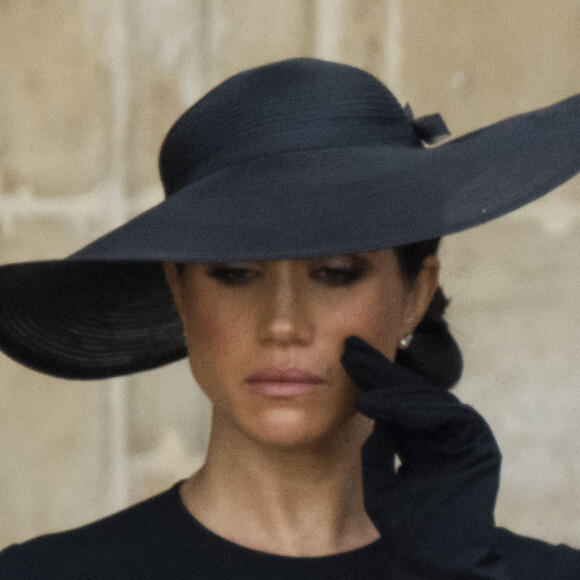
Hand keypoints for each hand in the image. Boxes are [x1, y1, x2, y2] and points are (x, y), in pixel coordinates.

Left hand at [341, 336, 509, 578]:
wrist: (434, 561)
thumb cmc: (407, 526)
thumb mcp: (380, 478)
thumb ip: (378, 445)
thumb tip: (371, 410)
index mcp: (425, 439)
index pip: (397, 400)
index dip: (372, 379)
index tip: (346, 357)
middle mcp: (445, 431)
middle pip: (410, 391)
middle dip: (378, 370)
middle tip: (350, 348)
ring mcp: (463, 434)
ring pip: (425, 398)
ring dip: (389, 386)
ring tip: (357, 377)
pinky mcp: (477, 442)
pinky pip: (444, 413)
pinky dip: (409, 407)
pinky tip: (377, 404)